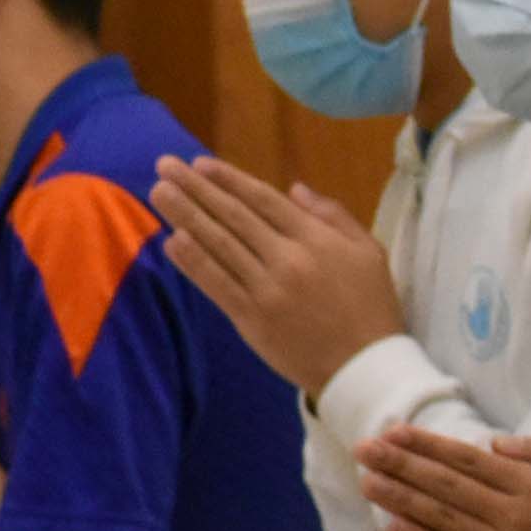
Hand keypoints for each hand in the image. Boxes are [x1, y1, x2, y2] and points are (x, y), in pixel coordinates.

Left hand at [152, 153, 402, 398]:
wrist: (365, 367)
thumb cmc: (372, 308)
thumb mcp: (369, 251)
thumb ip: (333, 215)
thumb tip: (294, 188)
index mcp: (315, 238)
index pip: (263, 199)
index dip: (228, 179)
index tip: (200, 163)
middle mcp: (287, 258)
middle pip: (234, 216)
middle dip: (196, 188)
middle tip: (165, 166)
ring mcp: (267, 289)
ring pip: (219, 245)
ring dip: (185, 216)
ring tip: (158, 193)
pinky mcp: (252, 318)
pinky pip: (217, 284)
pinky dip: (193, 262)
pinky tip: (172, 241)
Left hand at [356, 428, 530, 530]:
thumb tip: (494, 442)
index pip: (467, 459)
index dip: (426, 445)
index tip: (394, 432)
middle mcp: (510, 514)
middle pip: (445, 484)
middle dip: (400, 464)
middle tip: (364, 448)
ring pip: (441, 518)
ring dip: (400, 499)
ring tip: (367, 482)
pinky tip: (393, 528)